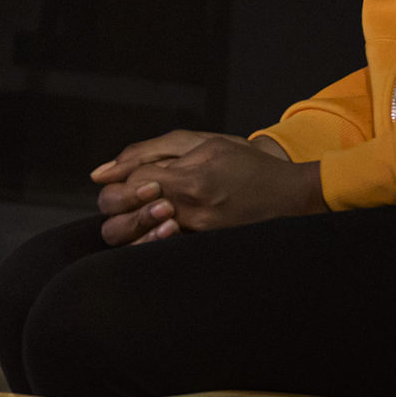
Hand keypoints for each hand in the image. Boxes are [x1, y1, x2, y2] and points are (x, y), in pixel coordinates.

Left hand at [91, 129, 322, 244]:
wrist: (291, 197)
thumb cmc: (248, 165)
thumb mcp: (205, 144)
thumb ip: (154, 152)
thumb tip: (104, 171)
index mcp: (189, 181)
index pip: (130, 183)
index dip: (123, 180)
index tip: (134, 176)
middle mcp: (189, 212)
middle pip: (122, 221)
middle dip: (116, 207)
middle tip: (133, 196)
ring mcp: (195, 236)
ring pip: (135, 243)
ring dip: (131, 227)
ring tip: (148, 210)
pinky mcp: (202, 249)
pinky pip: (159, 253)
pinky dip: (148, 241)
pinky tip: (159, 227)